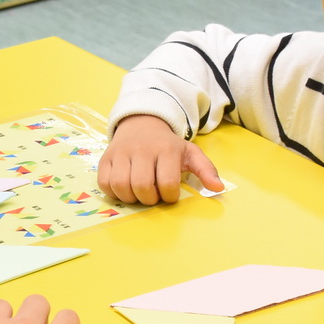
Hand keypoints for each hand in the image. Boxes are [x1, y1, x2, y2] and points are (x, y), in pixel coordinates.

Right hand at [97, 115, 220, 203]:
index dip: (169, 196)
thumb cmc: (167, 145)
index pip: (167, 184)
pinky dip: (113, 192)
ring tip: (138, 193)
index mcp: (166, 150)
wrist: (142, 124)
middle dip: (149, 199)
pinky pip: (105, 183)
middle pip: (142, 186)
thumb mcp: (190, 153)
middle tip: (153, 195)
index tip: (169, 193)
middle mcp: (142, 149)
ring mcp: (121, 153)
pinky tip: (124, 188)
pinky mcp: (106, 158)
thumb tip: (218, 188)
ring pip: (121, 186)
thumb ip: (206, 169)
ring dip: (130, 198)